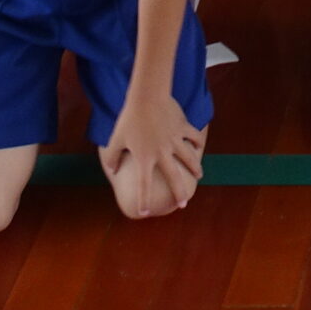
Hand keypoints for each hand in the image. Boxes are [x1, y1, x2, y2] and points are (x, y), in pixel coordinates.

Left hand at [97, 90, 204, 218]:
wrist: (147, 96)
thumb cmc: (128, 118)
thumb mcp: (114, 139)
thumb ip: (112, 158)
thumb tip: (113, 171)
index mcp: (144, 158)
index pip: (143, 185)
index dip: (143, 201)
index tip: (144, 213)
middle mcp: (162, 152)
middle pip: (174, 177)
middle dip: (179, 192)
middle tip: (183, 204)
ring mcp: (175, 140)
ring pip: (189, 158)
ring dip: (195, 169)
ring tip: (199, 176)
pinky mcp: (182, 127)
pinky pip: (193, 137)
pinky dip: (197, 142)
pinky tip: (199, 147)